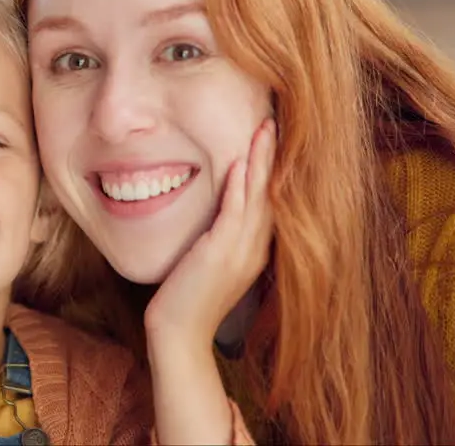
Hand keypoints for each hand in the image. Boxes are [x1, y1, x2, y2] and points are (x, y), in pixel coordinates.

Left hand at [144, 118, 275, 346]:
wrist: (179, 332)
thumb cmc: (188, 297)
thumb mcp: (212, 262)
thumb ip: (222, 237)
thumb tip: (220, 213)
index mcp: (255, 251)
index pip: (270, 201)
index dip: (273, 169)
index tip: (272, 139)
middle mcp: (255, 249)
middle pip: (272, 193)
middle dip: (273, 156)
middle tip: (274, 121)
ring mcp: (241, 252)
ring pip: (257, 198)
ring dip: (261, 161)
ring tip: (264, 129)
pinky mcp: (220, 254)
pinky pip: (234, 214)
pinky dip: (239, 188)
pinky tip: (240, 163)